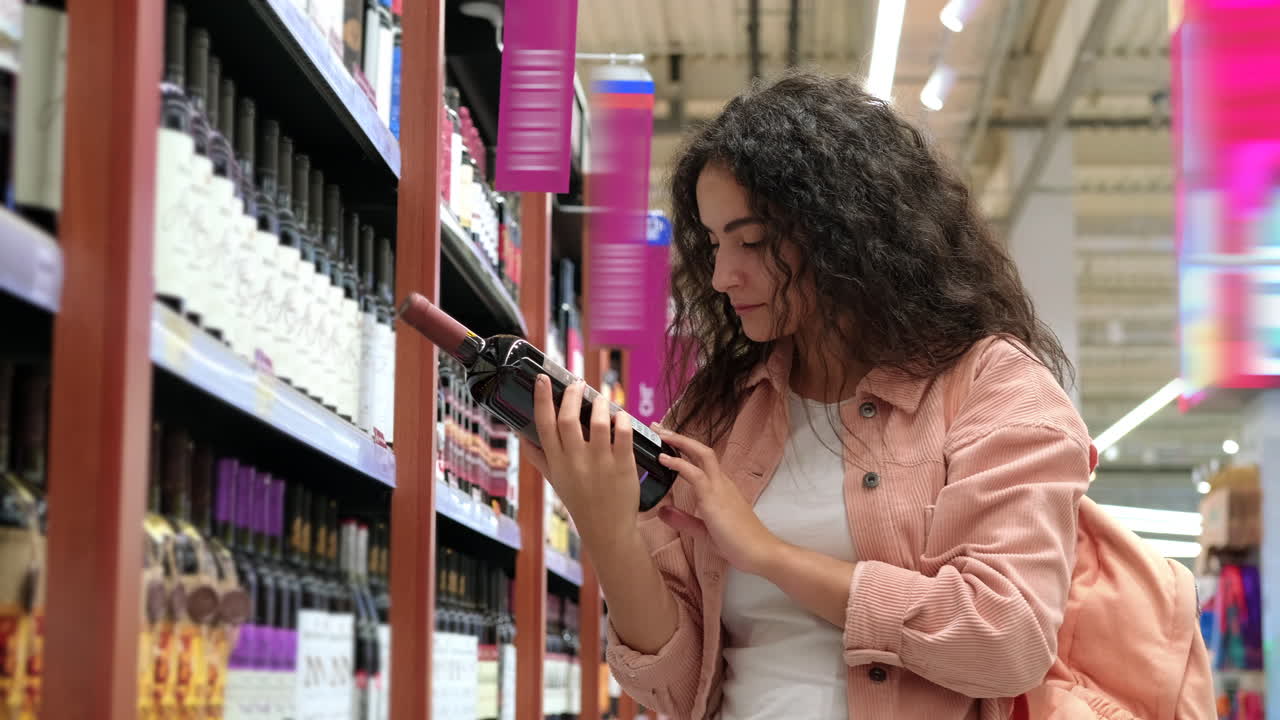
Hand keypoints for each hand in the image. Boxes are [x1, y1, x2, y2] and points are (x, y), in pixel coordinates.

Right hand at [526, 375, 639, 549]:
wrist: (606, 529)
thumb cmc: (580, 501)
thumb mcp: (555, 480)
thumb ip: (539, 458)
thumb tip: (522, 438)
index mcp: (557, 462)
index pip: (544, 425)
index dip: (541, 399)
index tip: (542, 379)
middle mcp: (575, 461)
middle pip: (567, 418)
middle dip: (572, 394)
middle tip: (577, 384)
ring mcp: (600, 463)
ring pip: (597, 421)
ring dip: (600, 404)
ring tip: (602, 399)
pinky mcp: (623, 465)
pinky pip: (622, 433)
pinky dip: (622, 418)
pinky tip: (621, 415)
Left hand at [654, 427, 780, 575]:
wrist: (760, 553)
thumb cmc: (738, 543)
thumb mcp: (705, 530)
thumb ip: (685, 520)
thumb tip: (663, 511)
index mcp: (721, 488)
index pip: (702, 461)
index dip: (684, 449)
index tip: (666, 442)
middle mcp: (722, 482)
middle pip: (701, 450)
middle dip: (679, 437)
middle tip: (658, 427)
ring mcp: (719, 487)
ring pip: (700, 454)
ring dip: (679, 442)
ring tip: (659, 433)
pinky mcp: (714, 497)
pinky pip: (695, 474)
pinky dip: (678, 464)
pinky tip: (663, 459)